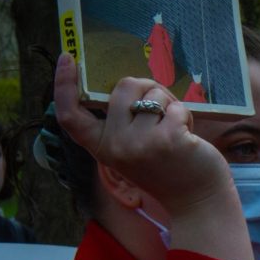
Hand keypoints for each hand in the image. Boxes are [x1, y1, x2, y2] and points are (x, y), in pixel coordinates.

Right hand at [53, 55, 233, 217]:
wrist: (196, 200)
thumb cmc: (166, 167)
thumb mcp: (130, 149)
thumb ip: (120, 123)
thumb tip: (121, 82)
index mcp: (101, 147)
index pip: (70, 115)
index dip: (63, 85)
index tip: (66, 58)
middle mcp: (115, 146)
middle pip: (123, 86)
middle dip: (148, 88)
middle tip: (161, 113)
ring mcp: (139, 144)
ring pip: (152, 92)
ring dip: (169, 103)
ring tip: (175, 129)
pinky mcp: (167, 140)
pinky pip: (175, 106)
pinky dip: (185, 115)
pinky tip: (187, 137)